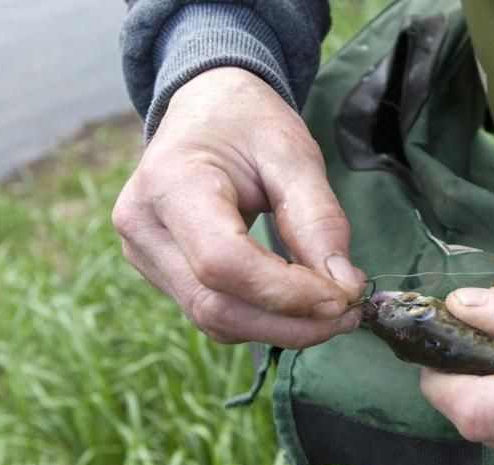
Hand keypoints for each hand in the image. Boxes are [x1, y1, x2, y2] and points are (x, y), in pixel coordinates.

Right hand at [112, 67, 364, 346]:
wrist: (206, 108)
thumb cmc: (248, 123)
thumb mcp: (294, 153)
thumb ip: (318, 219)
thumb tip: (344, 288)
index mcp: (171, 182)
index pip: (223, 262)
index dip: (286, 293)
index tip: (344, 296)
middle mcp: (144, 226)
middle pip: (216, 305)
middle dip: (291, 322)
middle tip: (349, 314)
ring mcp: (144, 254)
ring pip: (215, 319)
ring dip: (282, 328)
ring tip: (334, 311)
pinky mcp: (159, 273)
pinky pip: (214, 313)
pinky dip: (263, 319)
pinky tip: (301, 306)